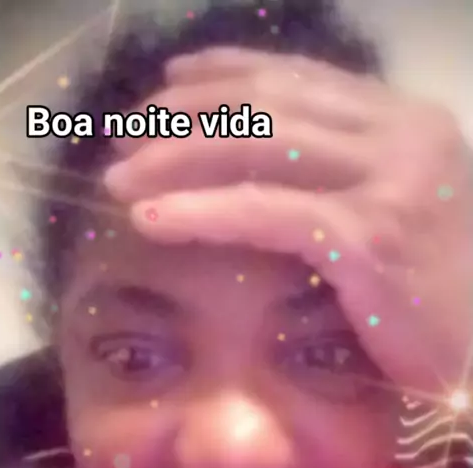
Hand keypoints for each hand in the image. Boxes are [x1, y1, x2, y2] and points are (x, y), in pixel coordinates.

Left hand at [105, 47, 472, 395]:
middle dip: (186, 113)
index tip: (169, 85)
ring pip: (260, 148)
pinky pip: (266, 212)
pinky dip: (200, 212)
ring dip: (176, 157)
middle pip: (271, 105)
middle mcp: (403, 137)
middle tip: (128, 134)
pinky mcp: (371, 238)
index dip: (225, 75)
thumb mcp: (398, 215)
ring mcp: (391, 183)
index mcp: (407, 124)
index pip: (301, 79)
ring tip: (120, 175)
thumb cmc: (444, 299)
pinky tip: (152, 216)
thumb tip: (261, 167)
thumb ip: (345, 177)